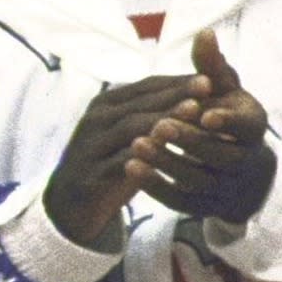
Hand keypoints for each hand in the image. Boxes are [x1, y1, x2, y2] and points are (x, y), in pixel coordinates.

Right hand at [44, 75, 207, 251]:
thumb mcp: (130, 136)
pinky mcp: (91, 174)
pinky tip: (169, 154)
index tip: (211, 77)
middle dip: (176, 93)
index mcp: (108, 104)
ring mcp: (91, 145)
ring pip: (131, 127)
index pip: (148, 86)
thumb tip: (196, 96)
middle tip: (208, 85)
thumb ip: (155, 115)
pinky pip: (119, 162)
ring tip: (193, 111)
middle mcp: (97, 119)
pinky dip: (145, 156)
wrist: (70, 205)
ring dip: (163, 117)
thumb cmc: (110, 165)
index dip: (178, 81)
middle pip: (142, 102)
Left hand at [138, 28, 277, 225]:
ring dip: (166, 163)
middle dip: (189, 141)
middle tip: (159, 126)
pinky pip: (180, 201)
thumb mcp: (226, 91)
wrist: (240, 170)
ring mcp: (226, 187)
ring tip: (136, 145)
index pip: (246, 127)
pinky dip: (156, 186)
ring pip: (197, 179)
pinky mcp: (204, 206)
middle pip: (219, 155)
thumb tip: (204, 33)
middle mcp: (246, 162)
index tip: (204, 113)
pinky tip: (131, 168)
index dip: (227, 121)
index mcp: (254, 128)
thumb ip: (212, 67)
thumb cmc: (226, 117)